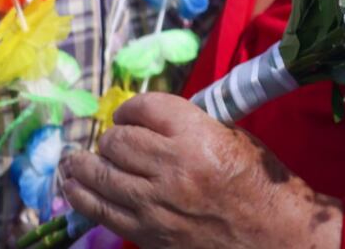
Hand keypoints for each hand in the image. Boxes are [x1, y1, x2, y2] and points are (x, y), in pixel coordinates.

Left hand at [60, 93, 342, 248]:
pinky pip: (100, 211)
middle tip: (117, 140)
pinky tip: (70, 185)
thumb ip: (190, 125)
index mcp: (197, 136)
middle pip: (117, 140)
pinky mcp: (147, 233)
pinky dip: (80, 195)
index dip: (131, 108)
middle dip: (112, 137)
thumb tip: (151, 121)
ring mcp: (155, 205)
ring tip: (73, 160)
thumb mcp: (232, 137)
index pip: (144, 107)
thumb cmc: (259, 183)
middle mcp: (171, 168)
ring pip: (100, 174)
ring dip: (83, 164)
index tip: (131, 114)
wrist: (274, 236)